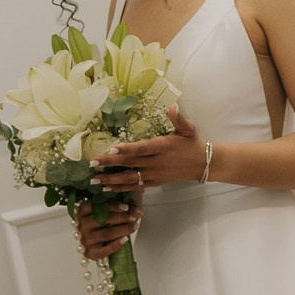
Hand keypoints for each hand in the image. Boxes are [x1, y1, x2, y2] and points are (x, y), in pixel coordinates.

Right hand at [77, 191, 141, 261]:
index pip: (95, 205)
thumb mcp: (113, 209)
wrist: (97, 240)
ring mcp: (84, 240)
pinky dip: (116, 245)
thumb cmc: (104, 221)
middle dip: (121, 218)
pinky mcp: (90, 253)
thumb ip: (126, 208)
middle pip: (101, 219)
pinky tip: (126, 239)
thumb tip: (138, 213)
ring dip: (123, 230)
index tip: (126, 207)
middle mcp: (81, 225)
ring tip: (134, 226)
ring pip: (106, 234)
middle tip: (133, 217)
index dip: (112, 206)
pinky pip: (104, 250)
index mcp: (82, 210)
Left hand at [89, 106, 205, 190]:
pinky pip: (135, 186)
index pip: (141, 149)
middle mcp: (156, 162)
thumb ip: (178, 118)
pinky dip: (121, 187)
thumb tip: (173, 106)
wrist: (202, 164)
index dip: (126, 149)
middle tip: (92, 163)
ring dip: (111, 179)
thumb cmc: (193, 144)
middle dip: (109, 164)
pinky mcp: (154, 182)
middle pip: (130, 163)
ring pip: (130, 178)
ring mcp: (154, 174)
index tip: (111, 149)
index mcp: (162, 147)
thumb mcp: (188, 128)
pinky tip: (108, 188)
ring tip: (94, 180)